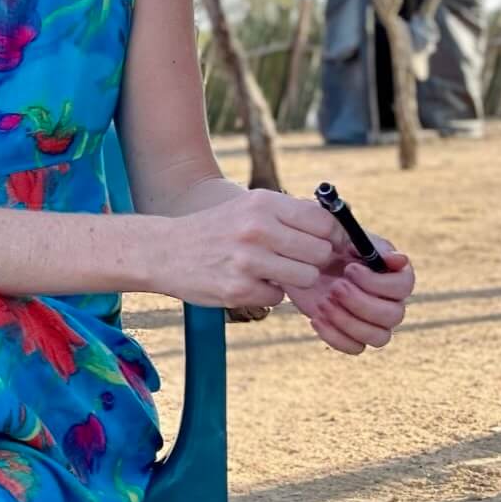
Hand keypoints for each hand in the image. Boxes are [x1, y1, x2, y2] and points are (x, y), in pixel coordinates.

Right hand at [169, 189, 337, 308]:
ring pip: (305, 277)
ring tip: (270, 271)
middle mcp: (256, 228)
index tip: (328, 245)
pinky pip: (278, 297)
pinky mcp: (238, 288)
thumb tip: (337, 228)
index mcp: (261, 203)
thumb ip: (287, 215)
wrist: (163, 250)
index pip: (323, 221)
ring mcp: (247, 260)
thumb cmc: (213, 230)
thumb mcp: (246, 208)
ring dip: (293, 279)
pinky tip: (247, 282)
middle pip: (320, 252)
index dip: (333, 237)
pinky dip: (267, 293)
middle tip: (292, 260)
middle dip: (312, 260)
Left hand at [283, 232, 414, 354]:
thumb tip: (399, 260)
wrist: (299, 264)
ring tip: (322, 302)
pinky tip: (316, 318)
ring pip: (379, 337)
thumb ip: (371, 246)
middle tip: (334, 287)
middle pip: (393, 316)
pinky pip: (355, 348)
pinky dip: (335, 336)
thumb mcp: (344, 237)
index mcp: (394, 275)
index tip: (350, 269)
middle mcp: (390, 301)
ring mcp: (373, 322)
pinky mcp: (352, 335)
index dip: (377, 282)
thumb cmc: (327, 247)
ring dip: (348, 321)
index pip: (403, 286)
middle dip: (360, 303)